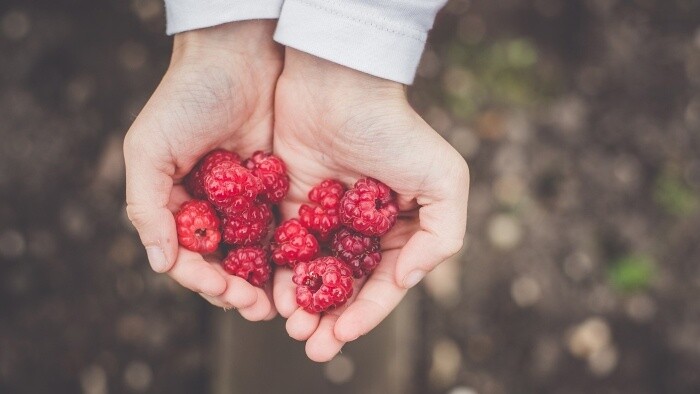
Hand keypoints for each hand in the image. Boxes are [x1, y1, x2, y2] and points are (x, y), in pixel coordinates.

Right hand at [123, 21, 281, 319]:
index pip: (187, 256)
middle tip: (260, 309)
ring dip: (268, 282)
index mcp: (177, 205)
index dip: (203, 280)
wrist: (239, 56)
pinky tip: (306, 269)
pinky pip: (286, 228)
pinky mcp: (280, 189)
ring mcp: (247, 202)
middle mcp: (213, 209)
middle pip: (225, 264)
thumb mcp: (149, 149)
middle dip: (239, 291)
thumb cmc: (186, 99)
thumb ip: (147, 206)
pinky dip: (293, 252)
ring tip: (284, 303)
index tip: (225, 292)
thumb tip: (159, 263)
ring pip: (257, 253)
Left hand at [272, 49, 469, 360]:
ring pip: (310, 274)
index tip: (342, 335)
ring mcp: (324, 218)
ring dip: (301, 305)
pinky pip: (282, 248)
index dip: (365, 314)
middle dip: (329, 320)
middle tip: (312, 345)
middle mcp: (360, 229)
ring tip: (291, 326)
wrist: (337, 83)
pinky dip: (277, 274)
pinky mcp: (289, 204)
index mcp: (398, 229)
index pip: (382, 284)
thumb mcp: (444, 179)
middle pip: (344, 287)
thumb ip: (443, 236)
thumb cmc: (394, 129)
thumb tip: (405, 280)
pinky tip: (271, 294)